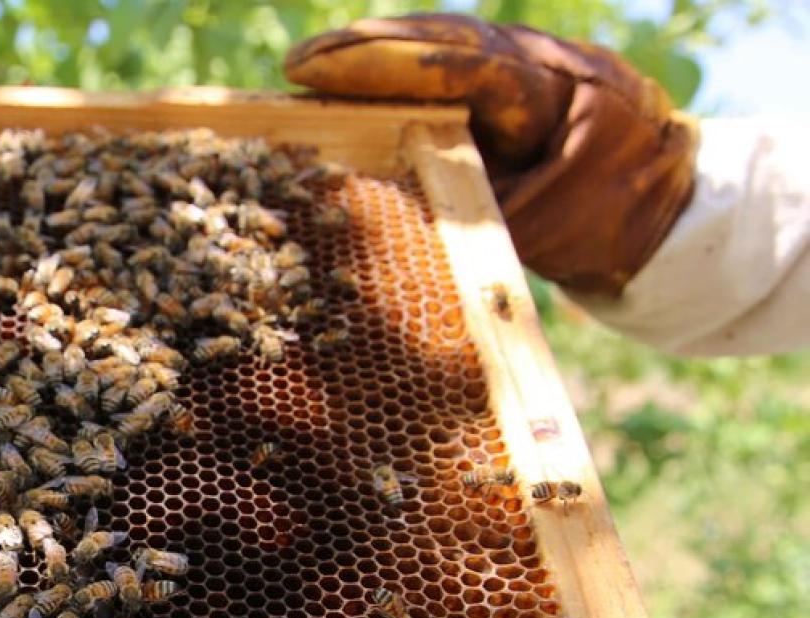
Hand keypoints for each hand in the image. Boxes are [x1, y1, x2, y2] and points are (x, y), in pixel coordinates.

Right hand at [284, 14, 696, 295]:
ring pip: (448, 41)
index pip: (451, 64)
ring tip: (315, 67)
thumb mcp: (530, 227)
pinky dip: (408, 65)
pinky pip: (460, 59)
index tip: (314, 71)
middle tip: (297, 66)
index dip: (379, 65)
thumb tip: (382, 190)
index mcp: (551, 93)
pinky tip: (365, 78)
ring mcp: (537, 62)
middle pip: (442, 38)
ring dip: (380, 51)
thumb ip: (463, 200)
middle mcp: (543, 61)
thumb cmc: (602, 226)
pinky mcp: (527, 78)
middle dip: (365, 49)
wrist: (671, 213)